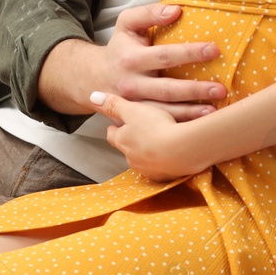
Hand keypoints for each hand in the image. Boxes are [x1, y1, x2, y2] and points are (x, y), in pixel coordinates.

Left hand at [90, 90, 204, 181]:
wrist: (182, 150)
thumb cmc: (156, 126)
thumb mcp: (133, 110)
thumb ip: (114, 104)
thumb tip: (92, 97)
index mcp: (122, 141)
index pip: (112, 135)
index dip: (115, 128)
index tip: (119, 123)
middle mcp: (131, 158)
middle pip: (127, 149)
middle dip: (132, 141)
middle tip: (142, 131)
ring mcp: (147, 169)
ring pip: (143, 160)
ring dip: (149, 152)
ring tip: (160, 142)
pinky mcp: (163, 177)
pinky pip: (160, 168)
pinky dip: (163, 162)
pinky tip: (173, 154)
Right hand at [93, 3, 225, 120]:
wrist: (93, 77)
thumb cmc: (119, 48)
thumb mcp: (126, 24)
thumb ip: (149, 13)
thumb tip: (176, 10)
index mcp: (132, 59)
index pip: (164, 55)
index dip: (189, 53)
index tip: (214, 50)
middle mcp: (132, 84)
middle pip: (167, 89)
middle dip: (195, 89)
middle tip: (220, 89)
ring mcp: (133, 106)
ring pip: (164, 112)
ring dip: (190, 113)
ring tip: (214, 112)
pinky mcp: (135, 121)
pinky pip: (159, 125)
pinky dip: (180, 125)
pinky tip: (200, 125)